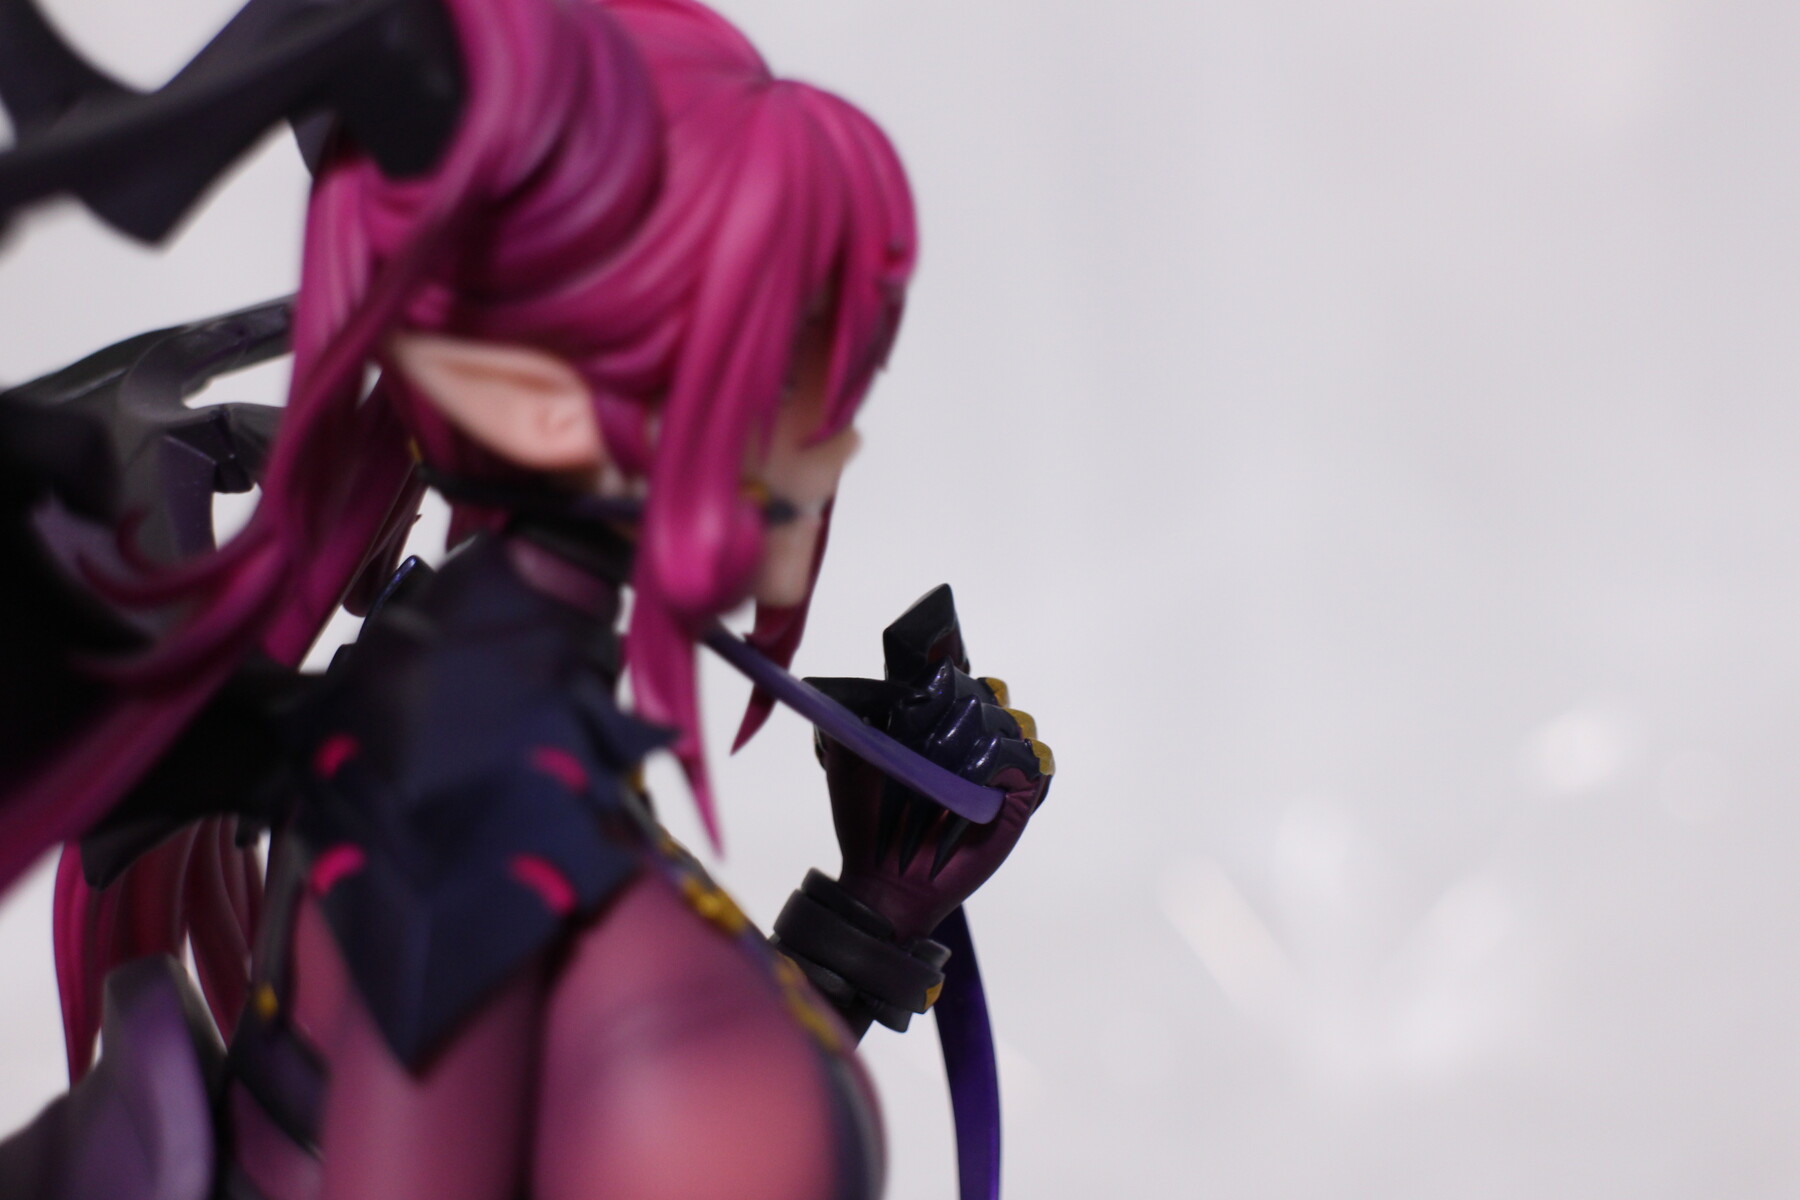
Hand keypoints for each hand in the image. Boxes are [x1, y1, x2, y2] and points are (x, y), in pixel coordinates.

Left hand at [809, 586, 1051, 943]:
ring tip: (953, 762)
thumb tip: (874, 673)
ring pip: (1016, 721)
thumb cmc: (864, 819)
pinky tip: (982, 778)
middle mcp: (971, 740)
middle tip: (931, 735)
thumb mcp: (850, 755)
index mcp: (936, 723)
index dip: (953, 664)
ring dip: (987, 732)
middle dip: (964, 705)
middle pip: (991, 693)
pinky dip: (1012, 763)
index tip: (938, 656)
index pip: (960, 674)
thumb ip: (860, 710)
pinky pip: (1035, 763)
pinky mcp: (1017, 800)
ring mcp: (997, 770)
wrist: (880, 877)